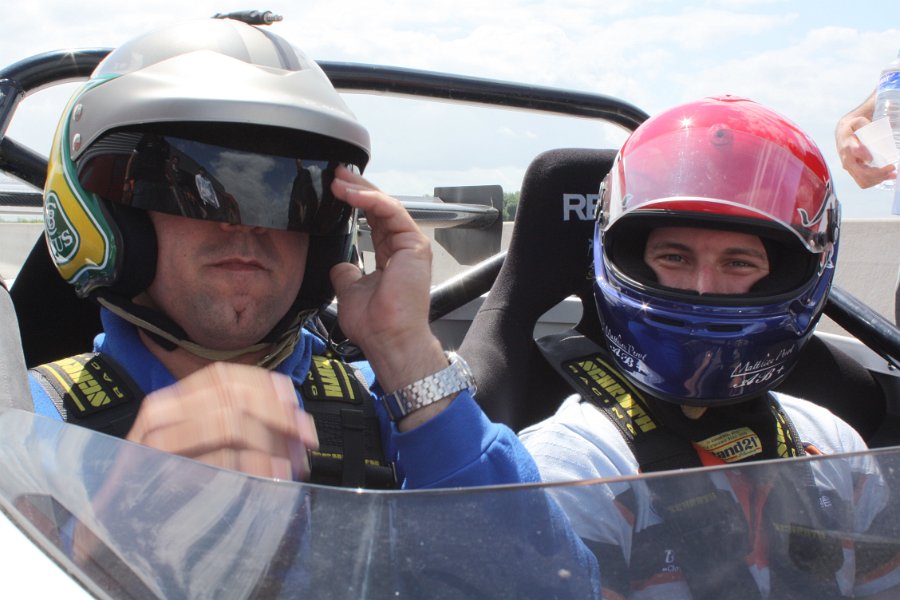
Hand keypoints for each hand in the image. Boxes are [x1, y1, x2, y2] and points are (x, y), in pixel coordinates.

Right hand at [126, 362, 317, 479]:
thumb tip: (287, 414)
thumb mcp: (198, 444)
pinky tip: (273, 474)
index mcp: (172, 401)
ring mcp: (157, 443)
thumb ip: (231, 422)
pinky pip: (221, 459)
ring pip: (230, 423)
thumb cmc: (164, 483)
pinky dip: (257, 465)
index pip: (225, 376)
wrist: (116, 523)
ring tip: (290, 462)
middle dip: (278, 415)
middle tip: (304, 436)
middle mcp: (160, 414)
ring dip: (271, 441)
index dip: (266, 387)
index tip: (295, 405)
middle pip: (232, 397)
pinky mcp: (162, 474)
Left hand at [329, 166, 450, 427]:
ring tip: (338, 180)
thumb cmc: (374, 324)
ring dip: (361, 191)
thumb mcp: (349, 291)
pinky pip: (392, 213)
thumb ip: (346, 273)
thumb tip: (339, 264)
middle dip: (356, 189)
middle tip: (335, 174)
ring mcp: (410, 246)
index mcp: (390, 257)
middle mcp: (402, 248)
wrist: (388, 339)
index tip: (333, 190)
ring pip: (386, 206)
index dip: (354, 203)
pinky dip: (371, 201)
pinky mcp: (414, 245)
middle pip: (379, 209)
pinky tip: (351, 194)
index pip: (373, 220)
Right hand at [836, 116, 896, 187]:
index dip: (863, 155)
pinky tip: (884, 177)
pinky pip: (863, 182)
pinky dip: (875, 182)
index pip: (854, 152)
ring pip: (863, 180)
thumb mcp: (857, 121)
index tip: (872, 157)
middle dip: (879, 173)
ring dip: (879, 179)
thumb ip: (863, 124)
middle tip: (892, 167)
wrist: (842, 135)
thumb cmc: (853, 128)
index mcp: (848, 146)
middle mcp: (847, 160)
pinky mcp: (853, 173)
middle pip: (861, 172)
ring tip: (892, 174)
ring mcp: (850, 168)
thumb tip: (870, 127)